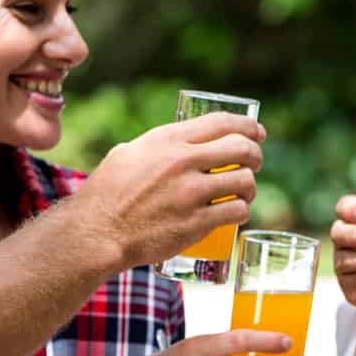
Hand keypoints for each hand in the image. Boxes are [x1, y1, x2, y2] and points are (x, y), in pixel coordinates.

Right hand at [82, 113, 265, 269]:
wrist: (97, 233)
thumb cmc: (107, 194)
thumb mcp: (127, 154)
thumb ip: (157, 146)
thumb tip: (179, 143)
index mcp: (167, 140)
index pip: (221, 122)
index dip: (248, 126)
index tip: (258, 132)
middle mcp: (183, 162)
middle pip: (242, 149)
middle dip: (256, 155)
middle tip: (254, 164)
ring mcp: (191, 193)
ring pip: (245, 181)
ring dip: (250, 188)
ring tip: (244, 193)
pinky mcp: (196, 223)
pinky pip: (237, 211)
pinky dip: (242, 212)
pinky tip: (236, 213)